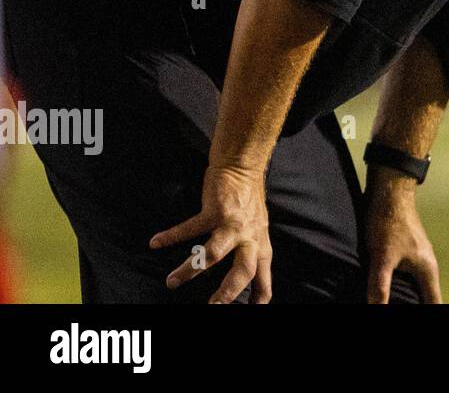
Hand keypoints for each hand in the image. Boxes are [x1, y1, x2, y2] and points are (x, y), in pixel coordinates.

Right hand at [150, 164, 272, 303]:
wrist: (243, 167)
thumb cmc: (248, 199)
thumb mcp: (258, 227)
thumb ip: (253, 248)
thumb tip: (250, 273)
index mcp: (260, 243)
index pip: (264, 275)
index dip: (260, 295)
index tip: (254, 310)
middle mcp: (249, 236)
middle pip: (244, 271)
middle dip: (228, 292)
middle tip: (211, 307)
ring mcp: (232, 224)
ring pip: (214, 254)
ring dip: (191, 269)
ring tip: (172, 282)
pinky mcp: (215, 210)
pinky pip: (190, 228)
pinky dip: (172, 236)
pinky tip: (156, 242)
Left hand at [364, 174, 441, 302]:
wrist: (390, 190)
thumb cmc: (389, 221)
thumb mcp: (382, 256)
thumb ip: (379, 286)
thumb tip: (375, 308)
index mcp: (428, 271)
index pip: (435, 304)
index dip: (431, 314)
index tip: (424, 319)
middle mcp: (427, 266)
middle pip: (427, 299)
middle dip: (418, 306)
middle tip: (404, 307)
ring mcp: (417, 258)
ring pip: (417, 288)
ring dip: (408, 299)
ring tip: (395, 303)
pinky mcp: (406, 252)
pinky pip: (407, 278)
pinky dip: (400, 288)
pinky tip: (387, 291)